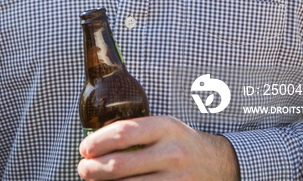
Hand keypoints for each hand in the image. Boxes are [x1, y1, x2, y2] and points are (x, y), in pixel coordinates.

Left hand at [78, 115, 239, 179]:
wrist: (219, 164)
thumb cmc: (182, 143)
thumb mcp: (165, 128)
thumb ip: (138, 132)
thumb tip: (98, 142)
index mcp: (166, 128)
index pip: (124, 133)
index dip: (99, 142)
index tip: (84, 148)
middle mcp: (172, 153)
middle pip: (121, 165)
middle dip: (94, 169)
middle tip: (82, 168)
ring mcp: (177, 180)